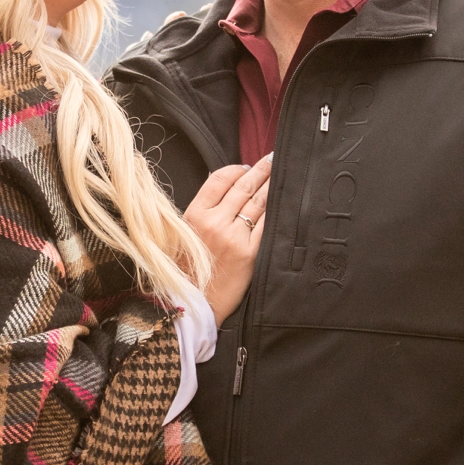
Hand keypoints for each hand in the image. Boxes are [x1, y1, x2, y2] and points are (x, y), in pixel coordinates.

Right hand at [183, 156, 271, 320]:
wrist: (195, 304)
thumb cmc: (186, 270)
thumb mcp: (182, 235)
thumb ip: (201, 211)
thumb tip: (222, 187)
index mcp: (194, 215)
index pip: (219, 179)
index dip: (236, 169)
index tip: (246, 167)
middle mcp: (214, 223)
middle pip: (242, 187)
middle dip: (260, 170)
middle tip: (272, 159)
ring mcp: (233, 237)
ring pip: (257, 202)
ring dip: (270, 185)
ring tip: (279, 174)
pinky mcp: (249, 253)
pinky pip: (265, 224)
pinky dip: (274, 210)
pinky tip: (281, 202)